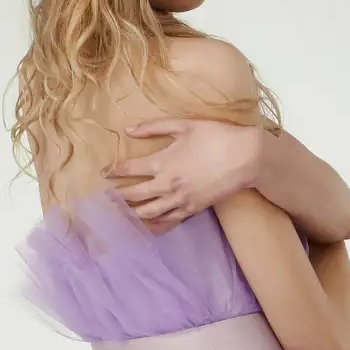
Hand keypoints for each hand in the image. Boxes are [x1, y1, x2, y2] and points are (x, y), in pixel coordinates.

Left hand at [103, 118, 263, 229]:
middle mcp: (167, 184)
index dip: (114, 171)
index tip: (103, 173)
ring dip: (132, 213)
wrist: (245, 158)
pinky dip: (155, 223)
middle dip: (118, 197)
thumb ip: (153, 127)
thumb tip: (128, 130)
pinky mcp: (192, 209)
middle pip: (134, 195)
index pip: (129, 169)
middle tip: (106, 199)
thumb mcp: (184, 125)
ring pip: (148, 212)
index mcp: (162, 162)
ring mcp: (179, 200)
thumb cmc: (216, 136)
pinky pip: (168, 221)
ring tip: (121, 214)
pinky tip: (147, 224)